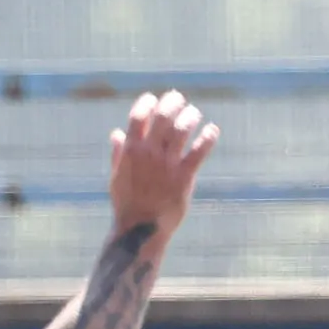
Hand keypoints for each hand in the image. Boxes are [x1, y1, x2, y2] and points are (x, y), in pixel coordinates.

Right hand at [107, 90, 217, 241]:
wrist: (140, 229)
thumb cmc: (127, 204)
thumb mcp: (117, 177)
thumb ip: (118, 153)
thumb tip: (116, 133)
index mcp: (130, 152)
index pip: (138, 116)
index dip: (146, 102)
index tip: (153, 98)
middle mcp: (148, 154)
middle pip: (163, 117)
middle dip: (172, 102)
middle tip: (178, 98)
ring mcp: (166, 165)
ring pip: (182, 129)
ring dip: (190, 116)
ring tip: (194, 114)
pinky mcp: (183, 176)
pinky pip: (199, 151)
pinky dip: (208, 137)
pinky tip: (212, 130)